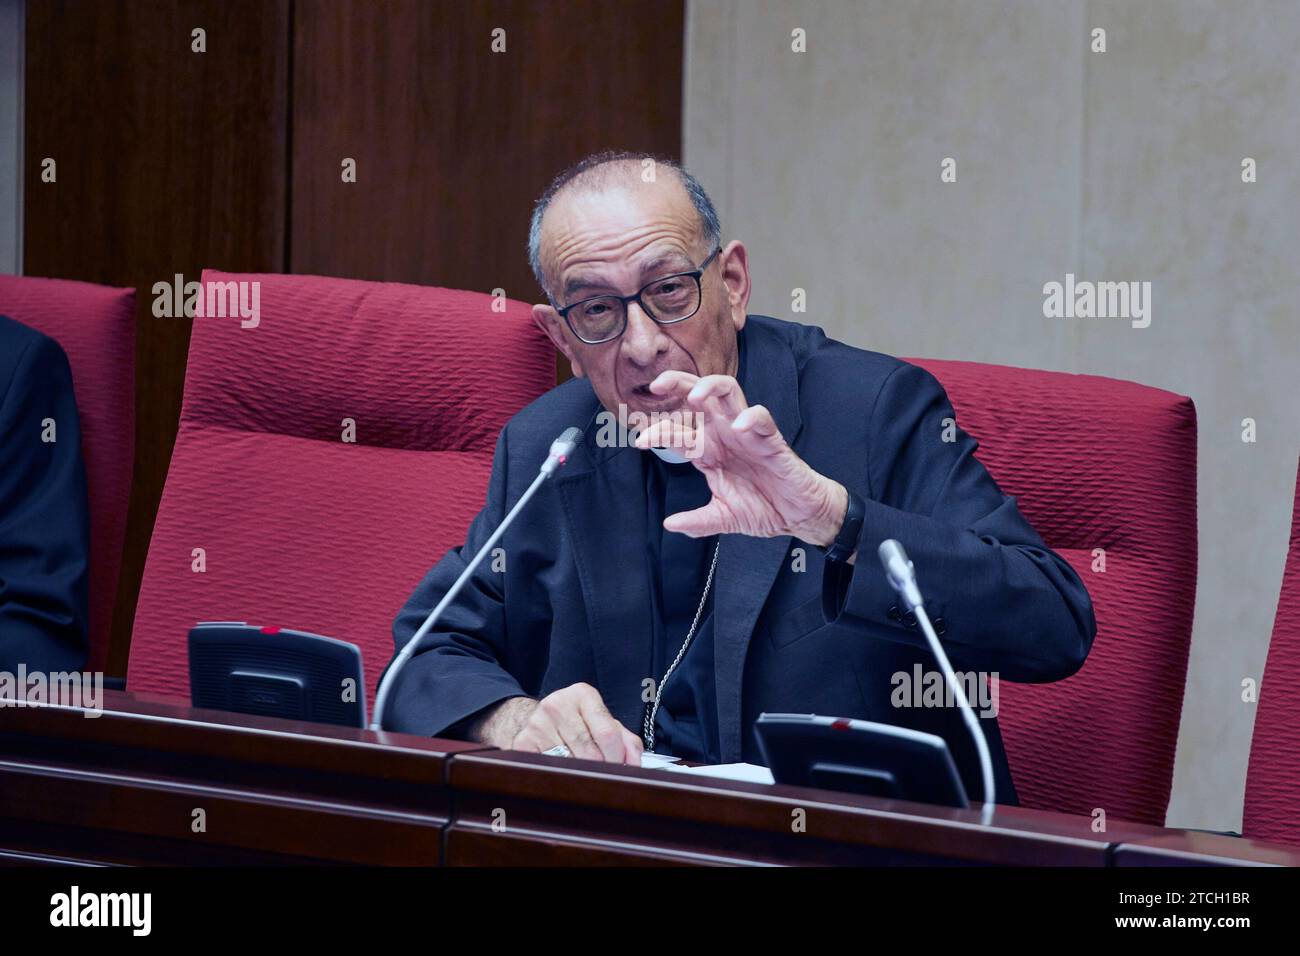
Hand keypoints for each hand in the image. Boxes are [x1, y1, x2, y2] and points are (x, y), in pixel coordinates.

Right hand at [480, 684, 643, 763]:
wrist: (532, 718)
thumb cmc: (574, 722)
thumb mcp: (602, 722)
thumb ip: (626, 740)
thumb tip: (635, 764)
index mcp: (583, 695)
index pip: (607, 733)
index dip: (617, 757)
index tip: (619, 768)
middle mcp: (558, 704)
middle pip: (589, 751)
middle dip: (601, 769)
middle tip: (603, 777)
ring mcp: (538, 723)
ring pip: (569, 762)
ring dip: (580, 775)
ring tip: (583, 775)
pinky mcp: (523, 741)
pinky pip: (548, 768)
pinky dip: (559, 776)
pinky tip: (563, 773)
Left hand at [633, 372, 849, 550]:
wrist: (798, 516)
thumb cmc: (764, 507)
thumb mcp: (724, 518)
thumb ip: (698, 521)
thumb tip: (670, 524)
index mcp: (711, 450)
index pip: (679, 431)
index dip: (658, 432)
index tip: (641, 441)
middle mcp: (725, 435)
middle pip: (700, 396)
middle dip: (678, 384)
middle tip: (657, 385)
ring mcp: (747, 434)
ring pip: (728, 392)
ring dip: (710, 387)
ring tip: (695, 397)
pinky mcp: (771, 440)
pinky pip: (762, 418)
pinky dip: (751, 417)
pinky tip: (740, 426)